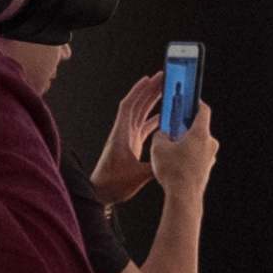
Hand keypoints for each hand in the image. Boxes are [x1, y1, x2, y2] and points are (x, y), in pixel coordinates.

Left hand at [89, 71, 159, 203]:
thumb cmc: (113, 184)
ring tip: (165, 91)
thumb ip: (155, 166)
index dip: (139, 91)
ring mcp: (127, 138)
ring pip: (140, 114)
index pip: (130, 106)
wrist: (100, 193)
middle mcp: (123, 132)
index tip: (150, 79)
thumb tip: (172, 159)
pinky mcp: (130, 145)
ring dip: (152, 102)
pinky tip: (164, 117)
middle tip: (163, 79)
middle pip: (137, 105)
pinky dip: (153, 120)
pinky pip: (143, 127)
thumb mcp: (137, 176)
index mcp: (122, 134)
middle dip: (149, 90)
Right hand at [147, 98, 217, 198]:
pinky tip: (174, 159)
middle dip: (185, 124)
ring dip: (185, 140)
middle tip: (172, 123)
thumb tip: (162, 133)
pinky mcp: (206, 168)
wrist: (184, 197)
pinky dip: (187, 153)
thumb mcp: (159, 146)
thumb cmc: (173, 171)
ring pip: (198, 142)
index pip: (203, 110)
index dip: (195, 102)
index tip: (188, 98)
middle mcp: (210, 144)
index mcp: (201, 133)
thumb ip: (160, 134)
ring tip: (169, 144)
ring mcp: (210, 157)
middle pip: (199, 127)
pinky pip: (197, 155)